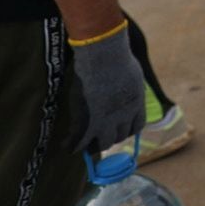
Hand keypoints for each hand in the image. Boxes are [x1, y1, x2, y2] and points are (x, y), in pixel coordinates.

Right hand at [69, 28, 146, 152]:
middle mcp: (125, 115)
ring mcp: (107, 120)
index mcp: (137, 103)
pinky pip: (82, 140)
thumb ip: (129, 87)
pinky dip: (75, 145)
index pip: (136, 126)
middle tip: (100, 138)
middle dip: (111, 138)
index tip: (120, 129)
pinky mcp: (89, 122)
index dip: (127, 130)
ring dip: (95, 145)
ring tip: (85, 146)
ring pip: (104, 142)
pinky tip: (68, 147)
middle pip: (120, 136)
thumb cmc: (116, 59)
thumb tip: (128, 88)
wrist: (103, 58)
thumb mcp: (131, 75)